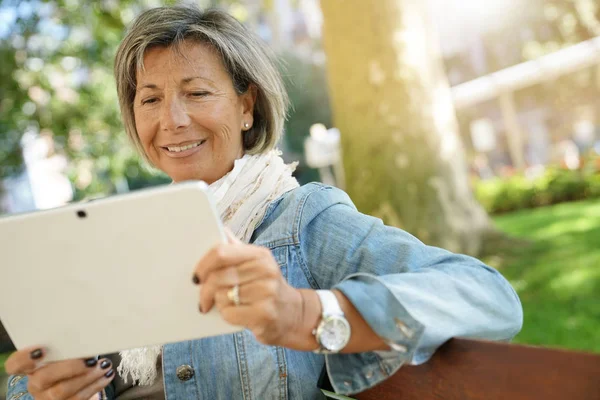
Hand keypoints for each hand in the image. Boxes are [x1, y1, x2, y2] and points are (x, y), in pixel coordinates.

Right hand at [4, 346, 114, 399]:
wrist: (81, 383)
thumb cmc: (72, 362)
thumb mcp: (67, 353)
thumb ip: (68, 346)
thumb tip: (84, 332)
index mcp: (32, 368)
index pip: (15, 365)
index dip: (23, 358)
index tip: (41, 350)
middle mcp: (36, 384)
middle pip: (42, 378)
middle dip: (68, 368)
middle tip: (89, 360)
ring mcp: (48, 398)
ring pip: (61, 391)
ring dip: (87, 377)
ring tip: (104, 365)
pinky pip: (78, 399)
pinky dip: (96, 385)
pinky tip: (106, 375)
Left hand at [194, 230, 306, 347]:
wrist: (292, 313)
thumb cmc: (266, 287)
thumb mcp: (256, 264)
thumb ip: (237, 249)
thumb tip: (221, 229)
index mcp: (260, 255)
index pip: (221, 253)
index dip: (203, 265)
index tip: (196, 277)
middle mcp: (266, 271)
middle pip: (218, 277)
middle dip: (205, 290)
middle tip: (203, 299)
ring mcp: (267, 293)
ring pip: (222, 296)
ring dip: (218, 303)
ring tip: (227, 304)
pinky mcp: (265, 314)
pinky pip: (230, 313)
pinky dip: (227, 315)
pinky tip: (235, 314)